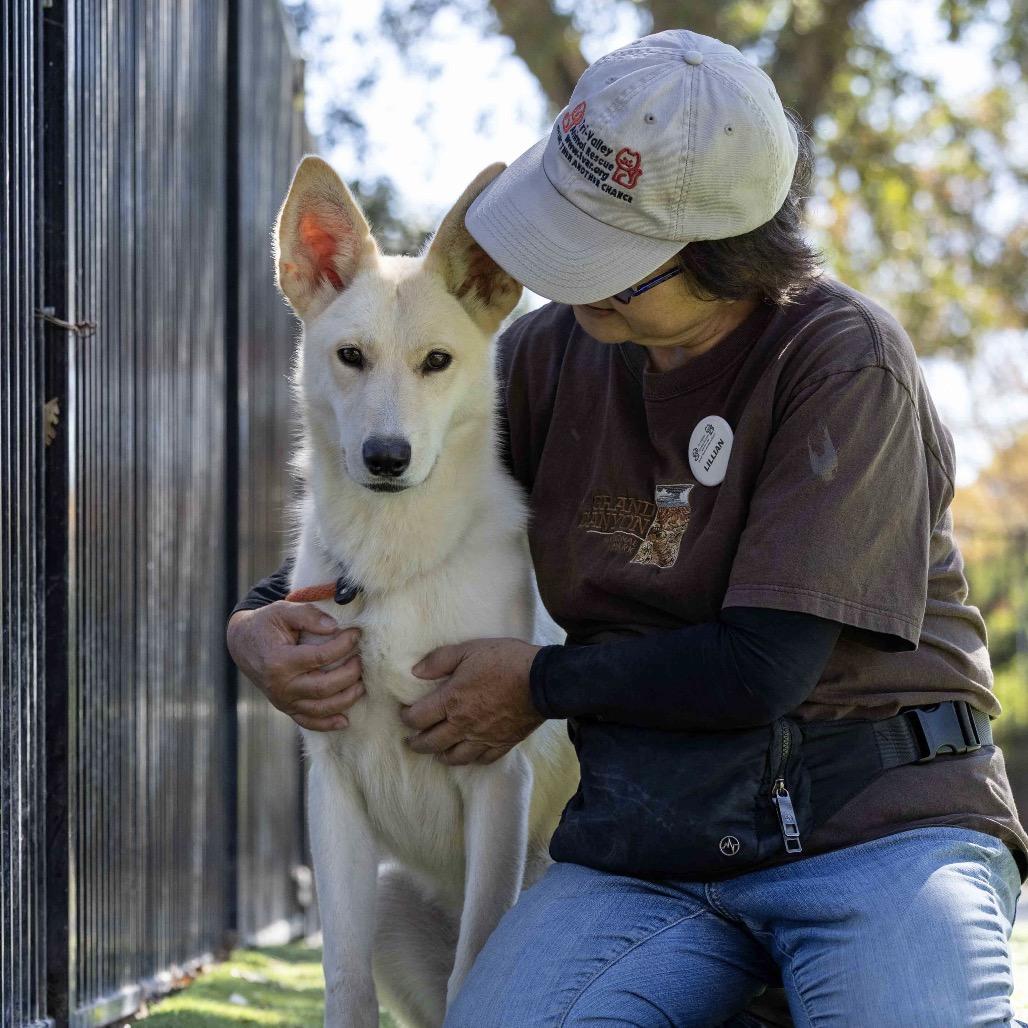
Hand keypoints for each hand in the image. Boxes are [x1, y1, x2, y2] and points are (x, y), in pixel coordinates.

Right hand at [226, 603, 363, 730]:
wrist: (243, 644)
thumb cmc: (266, 624)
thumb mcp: (283, 611)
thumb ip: (308, 615)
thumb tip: (334, 626)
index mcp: (279, 661)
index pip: (320, 657)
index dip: (343, 645)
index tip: (356, 634)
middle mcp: (280, 686)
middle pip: (324, 687)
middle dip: (350, 674)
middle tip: (362, 659)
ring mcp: (283, 700)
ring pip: (320, 709)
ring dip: (346, 699)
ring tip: (362, 684)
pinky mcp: (286, 708)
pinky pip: (307, 722)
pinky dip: (327, 724)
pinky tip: (345, 720)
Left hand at [399, 638, 544, 765]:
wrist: (543, 680)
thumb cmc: (505, 661)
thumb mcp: (469, 650)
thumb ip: (440, 660)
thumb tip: (416, 671)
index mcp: (451, 701)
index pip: (418, 718)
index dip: (406, 717)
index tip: (404, 713)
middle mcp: (463, 725)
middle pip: (431, 743)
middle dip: (417, 743)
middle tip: (411, 740)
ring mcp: (483, 738)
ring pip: (454, 757)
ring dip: (441, 755)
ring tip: (436, 751)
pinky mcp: (502, 744)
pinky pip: (481, 760)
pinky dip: (471, 760)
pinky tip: (468, 755)